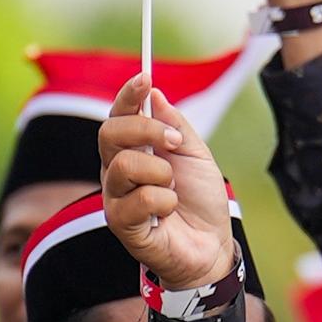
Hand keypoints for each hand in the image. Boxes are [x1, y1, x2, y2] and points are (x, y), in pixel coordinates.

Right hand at [99, 77, 236, 294]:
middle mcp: (117, 171)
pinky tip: (169, 211)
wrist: (211, 245)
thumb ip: (175, 125)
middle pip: (109, 133)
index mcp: (133, 150)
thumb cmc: (200, 201)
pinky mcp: (121, 224)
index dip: (128, 94)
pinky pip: (139, 198)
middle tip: (174, 142)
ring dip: (160, 172)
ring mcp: (115, 197)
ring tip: (174, 189)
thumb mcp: (196, 155)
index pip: (119, 115)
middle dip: (146, 129)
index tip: (144, 77)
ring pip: (123, 164)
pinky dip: (164, 201)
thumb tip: (155, 94)